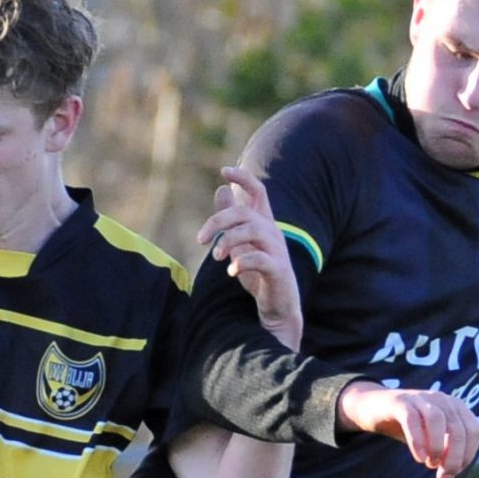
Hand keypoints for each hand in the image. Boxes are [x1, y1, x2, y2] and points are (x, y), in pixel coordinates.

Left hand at [198, 165, 301, 350]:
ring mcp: (278, 250)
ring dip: (228, 241)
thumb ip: (231, 219)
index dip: (244, 178)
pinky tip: (231, 272)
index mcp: (264, 223)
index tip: (224, 171)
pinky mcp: (278, 270)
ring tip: (215, 256)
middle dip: (218, 222)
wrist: (277, 306)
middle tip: (200, 240)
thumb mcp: (240, 243)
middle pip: (245, 213)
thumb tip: (221, 189)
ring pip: (252, 231)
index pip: (259, 191)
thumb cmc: (258, 273)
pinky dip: (242, 263)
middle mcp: (273, 232)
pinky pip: (260, 259)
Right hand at [335, 384, 478, 477]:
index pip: (474, 431)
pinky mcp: (400, 402)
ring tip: (431, 465)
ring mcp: (421, 398)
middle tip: (443, 477)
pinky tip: (419, 458)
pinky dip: (418, 441)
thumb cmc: (408, 426)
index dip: (467, 455)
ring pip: (438, 420)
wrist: (373, 407)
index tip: (452, 472)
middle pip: (458, 428)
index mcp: (455, 407)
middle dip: (454, 457)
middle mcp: (442, 399)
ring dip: (438, 447)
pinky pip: (412, 419)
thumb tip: (449, 475)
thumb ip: (443, 453)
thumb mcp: (430, 440)